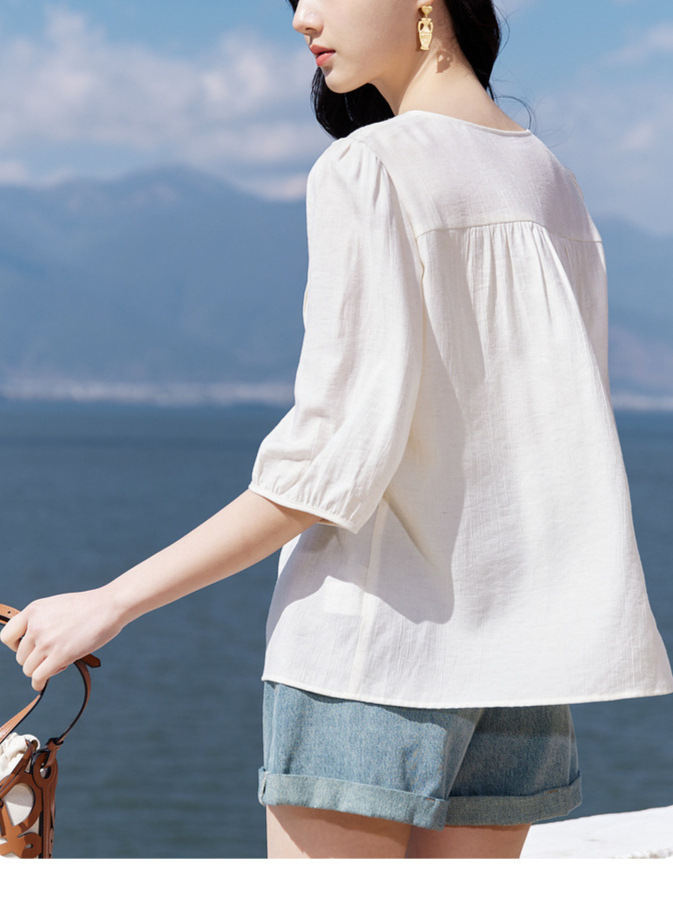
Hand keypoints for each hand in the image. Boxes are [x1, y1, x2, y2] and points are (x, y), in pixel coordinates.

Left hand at [0, 588, 123, 690]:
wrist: (110, 606)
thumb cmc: (89, 606)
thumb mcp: (57, 606)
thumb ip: (42, 620)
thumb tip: (32, 641)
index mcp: (34, 610)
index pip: (6, 636)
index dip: (15, 646)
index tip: (28, 649)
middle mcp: (36, 625)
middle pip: (20, 657)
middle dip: (33, 661)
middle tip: (52, 657)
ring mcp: (47, 641)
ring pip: (28, 669)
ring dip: (40, 670)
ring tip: (58, 662)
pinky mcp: (60, 655)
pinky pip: (39, 676)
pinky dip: (38, 683)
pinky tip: (41, 685)